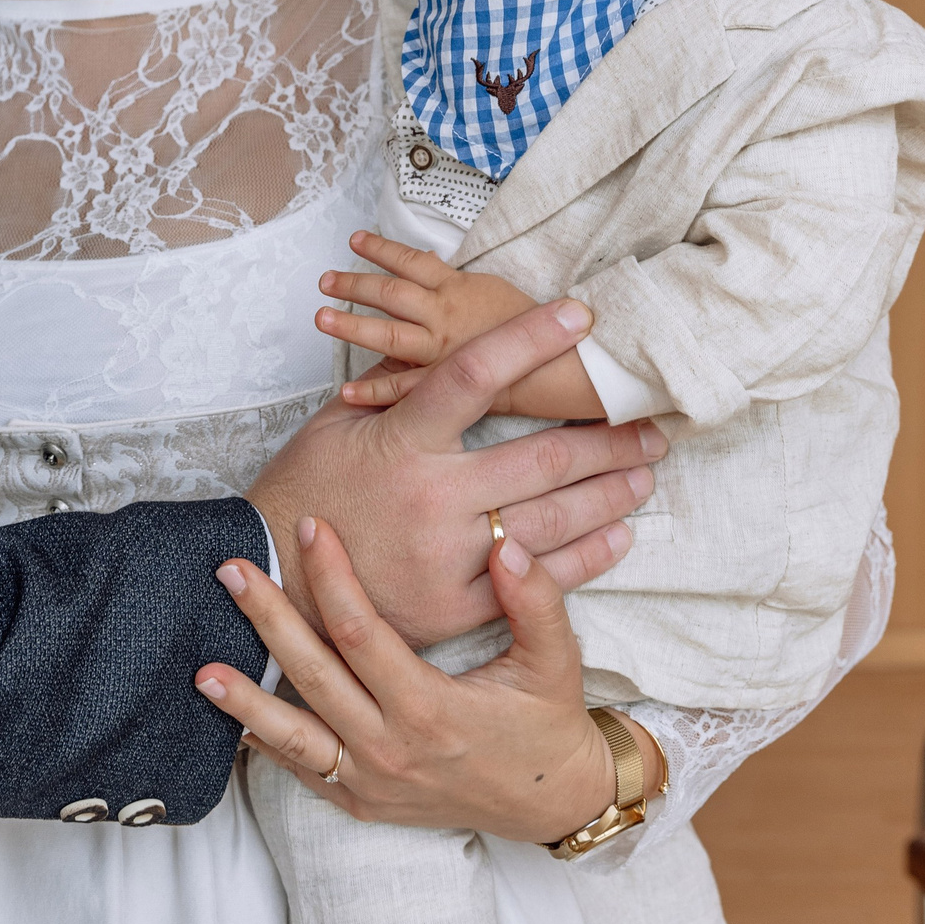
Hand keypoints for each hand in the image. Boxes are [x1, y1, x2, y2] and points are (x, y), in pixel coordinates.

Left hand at [195, 517, 663, 840]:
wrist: (554, 802)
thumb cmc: (548, 724)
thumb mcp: (556, 661)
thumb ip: (535, 600)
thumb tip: (504, 542)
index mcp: (432, 709)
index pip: (362, 633)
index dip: (331, 576)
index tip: (309, 528)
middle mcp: (392, 750)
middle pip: (312, 676)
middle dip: (268, 619)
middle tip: (231, 569)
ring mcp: (371, 782)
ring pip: (293, 736)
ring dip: (244, 700)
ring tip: (200, 667)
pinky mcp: (361, 802)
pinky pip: (302, 771)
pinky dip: (264, 743)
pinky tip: (231, 716)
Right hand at [244, 299, 662, 641]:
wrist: (273, 578)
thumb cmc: (305, 490)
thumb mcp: (337, 424)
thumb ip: (394, 388)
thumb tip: (439, 346)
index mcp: (404, 439)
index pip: (477, 374)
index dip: (531, 339)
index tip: (579, 316)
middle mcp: (433, 496)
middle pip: (542, 459)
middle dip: (606, 438)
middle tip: (651, 423)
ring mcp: (449, 556)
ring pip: (552, 520)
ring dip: (608, 493)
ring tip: (643, 473)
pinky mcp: (456, 607)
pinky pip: (537, 582)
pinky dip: (585, 557)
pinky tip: (616, 535)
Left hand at [318, 234, 602, 419]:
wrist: (574, 361)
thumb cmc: (548, 324)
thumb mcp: (501, 289)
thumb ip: (464, 283)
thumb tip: (436, 270)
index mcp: (459, 288)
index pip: (412, 261)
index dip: (382, 249)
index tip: (355, 241)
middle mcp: (444, 315)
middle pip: (389, 294)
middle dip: (355, 285)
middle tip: (325, 280)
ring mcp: (443, 350)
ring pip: (388, 334)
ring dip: (352, 326)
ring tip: (321, 318)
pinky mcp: (449, 382)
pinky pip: (405, 388)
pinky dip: (375, 390)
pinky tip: (347, 391)